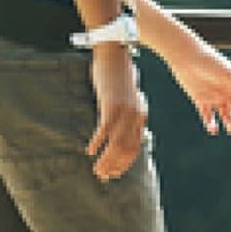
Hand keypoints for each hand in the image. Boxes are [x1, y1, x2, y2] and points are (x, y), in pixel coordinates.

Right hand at [85, 47, 148, 181]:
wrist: (115, 54)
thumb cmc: (118, 76)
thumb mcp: (126, 97)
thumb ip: (126, 114)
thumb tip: (119, 130)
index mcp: (140, 115)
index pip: (136, 147)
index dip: (125, 163)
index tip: (115, 173)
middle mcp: (135, 115)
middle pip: (127, 149)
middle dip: (115, 166)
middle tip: (103, 177)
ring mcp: (124, 111)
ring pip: (117, 143)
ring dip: (106, 160)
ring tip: (97, 170)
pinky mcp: (111, 104)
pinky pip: (105, 129)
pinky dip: (98, 142)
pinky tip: (90, 151)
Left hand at [166, 38, 230, 135]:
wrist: (186, 58)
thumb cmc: (210, 62)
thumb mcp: (230, 75)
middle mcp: (226, 90)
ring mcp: (213, 95)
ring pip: (224, 113)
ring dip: (229, 122)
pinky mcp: (200, 100)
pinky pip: (207, 115)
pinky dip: (210, 124)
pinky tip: (214, 129)